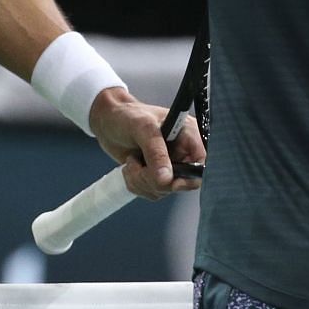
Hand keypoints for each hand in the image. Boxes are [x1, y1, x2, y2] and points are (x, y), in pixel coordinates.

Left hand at [87, 88, 206, 200]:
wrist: (107, 121)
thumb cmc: (127, 116)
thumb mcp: (143, 129)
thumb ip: (156, 153)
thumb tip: (166, 178)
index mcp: (188, 133)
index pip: (202, 161)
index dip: (190, 176)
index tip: (172, 183)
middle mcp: (183, 151)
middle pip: (183, 181)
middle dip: (156, 179)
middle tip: (139, 167)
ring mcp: (170, 165)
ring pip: (165, 189)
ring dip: (143, 181)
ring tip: (132, 162)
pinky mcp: (157, 175)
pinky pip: (154, 192)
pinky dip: (138, 185)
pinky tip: (131, 168)